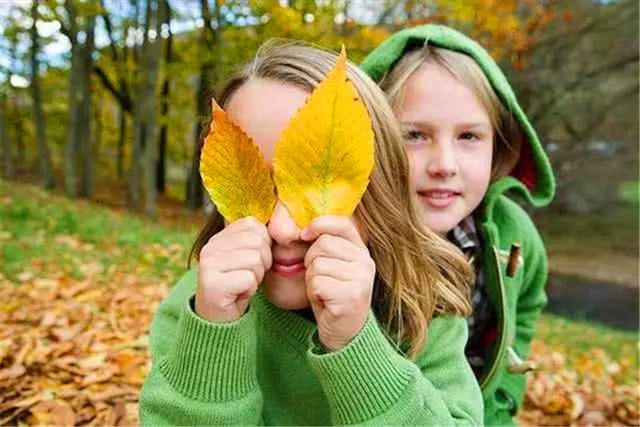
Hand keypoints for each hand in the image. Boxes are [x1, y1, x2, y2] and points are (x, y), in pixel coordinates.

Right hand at [195, 217, 271, 322]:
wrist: (220, 320)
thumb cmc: (238, 286)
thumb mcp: (247, 258)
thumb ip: (256, 240)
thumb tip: (280, 224)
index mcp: (218, 238)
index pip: (252, 224)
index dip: (263, 243)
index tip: (253, 261)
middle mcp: (210, 248)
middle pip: (257, 241)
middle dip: (262, 262)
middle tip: (248, 276)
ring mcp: (209, 265)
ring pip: (255, 259)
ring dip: (256, 276)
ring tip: (243, 285)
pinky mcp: (212, 285)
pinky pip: (248, 279)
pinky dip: (250, 289)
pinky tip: (239, 294)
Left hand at [301, 216, 374, 351]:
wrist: (345, 333)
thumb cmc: (333, 295)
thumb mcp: (333, 266)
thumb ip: (326, 245)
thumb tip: (304, 228)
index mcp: (362, 251)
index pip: (342, 223)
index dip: (319, 224)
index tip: (305, 234)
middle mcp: (365, 262)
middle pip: (323, 244)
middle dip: (311, 260)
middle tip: (320, 278)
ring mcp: (360, 279)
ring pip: (317, 264)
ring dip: (312, 280)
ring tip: (323, 291)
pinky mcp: (351, 296)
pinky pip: (317, 283)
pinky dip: (313, 293)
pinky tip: (324, 301)